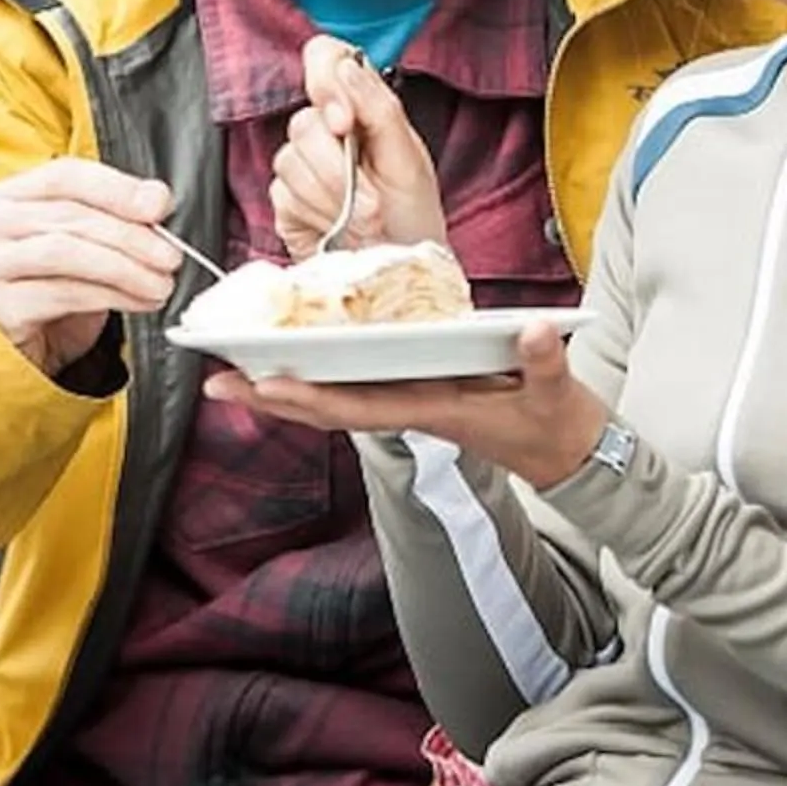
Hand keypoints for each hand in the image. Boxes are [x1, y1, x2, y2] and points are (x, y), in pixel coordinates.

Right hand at [0, 158, 183, 377]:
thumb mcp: (72, 254)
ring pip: (66, 251)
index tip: (158, 203)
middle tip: (170, 255)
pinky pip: (63, 293)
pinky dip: (112, 296)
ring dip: (124, 266)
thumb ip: (105, 225)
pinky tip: (139, 301)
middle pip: (69, 215)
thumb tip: (156, 203)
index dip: (116, 187)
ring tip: (160, 283)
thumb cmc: (36, 297)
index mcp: (8, 199)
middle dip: (130, 233)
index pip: (64, 176)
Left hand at [206, 319, 606, 487]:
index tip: (261, 383)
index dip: (307, 398)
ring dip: (286, 385)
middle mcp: (411, 407)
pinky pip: (357, 384)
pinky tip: (293, 358)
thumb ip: (545, 363)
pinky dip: (320, 374)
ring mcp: (411, 401)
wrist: (572, 454)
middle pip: (329, 404)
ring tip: (233, 369)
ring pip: (336, 395)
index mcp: (433, 410)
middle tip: (213, 381)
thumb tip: (531, 331)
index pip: (358, 407)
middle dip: (271, 394)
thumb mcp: (557, 395)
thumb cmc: (558, 426)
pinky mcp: (418, 390)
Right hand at [270, 35, 446, 256]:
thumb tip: (347, 67)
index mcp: (360, 107)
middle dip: (341, 171)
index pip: (324, 57)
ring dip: (334, 199)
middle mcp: (325, 129)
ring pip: (291, 162)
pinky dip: (319, 217)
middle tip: (373, 203)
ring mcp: (301, 164)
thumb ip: (380, 109)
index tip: (345, 123)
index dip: (326, 81)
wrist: (400, 270)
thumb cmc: (413, 216)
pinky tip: (338, 228)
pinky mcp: (285, 201)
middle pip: (304, 123)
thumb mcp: (410, 160)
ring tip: (364, 221)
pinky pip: (284, 195)